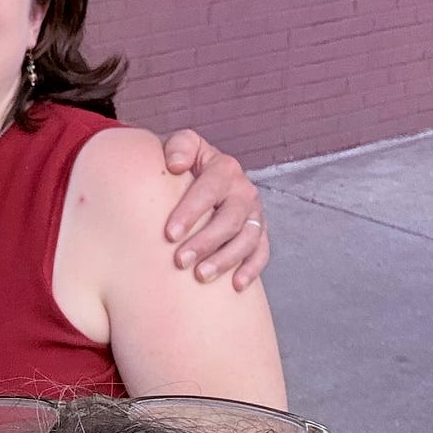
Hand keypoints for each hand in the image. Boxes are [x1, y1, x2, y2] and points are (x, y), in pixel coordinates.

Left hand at [160, 129, 268, 289]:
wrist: (195, 176)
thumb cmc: (182, 165)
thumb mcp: (180, 147)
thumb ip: (179, 148)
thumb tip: (176, 165)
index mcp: (224, 168)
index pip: (209, 190)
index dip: (190, 212)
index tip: (170, 234)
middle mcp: (243, 191)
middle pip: (229, 220)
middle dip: (205, 242)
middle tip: (180, 261)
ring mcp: (253, 213)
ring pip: (247, 239)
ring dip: (225, 260)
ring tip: (201, 276)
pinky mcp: (259, 233)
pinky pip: (262, 252)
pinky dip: (251, 269)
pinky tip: (236, 285)